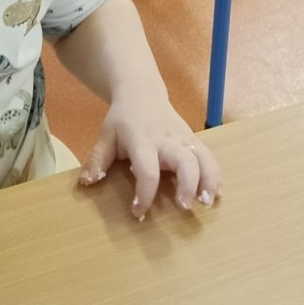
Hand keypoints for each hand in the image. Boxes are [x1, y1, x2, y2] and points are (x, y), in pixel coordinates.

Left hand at [78, 83, 221, 219]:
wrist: (142, 92)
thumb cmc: (122, 119)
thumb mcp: (105, 136)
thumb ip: (97, 160)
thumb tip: (86, 183)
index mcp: (142, 140)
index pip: (147, 169)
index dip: (144, 192)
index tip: (138, 212)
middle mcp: (167, 140)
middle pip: (185, 160)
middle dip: (188, 184)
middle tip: (185, 207)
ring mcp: (184, 139)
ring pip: (204, 157)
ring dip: (209, 180)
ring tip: (208, 202)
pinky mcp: (194, 140)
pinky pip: (209, 157)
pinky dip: (215, 175)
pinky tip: (216, 194)